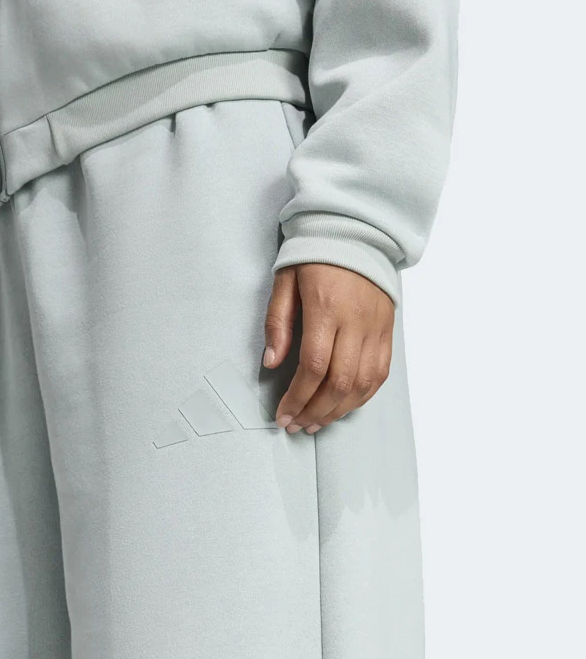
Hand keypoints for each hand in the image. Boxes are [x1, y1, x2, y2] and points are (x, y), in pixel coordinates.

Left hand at [263, 263, 394, 433]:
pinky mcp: (388, 332)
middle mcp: (356, 322)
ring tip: (316, 423)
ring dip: (338, 410)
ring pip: (362, 384)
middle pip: (339, 382)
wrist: (357, 232)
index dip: (297, 398)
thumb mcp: (285, 281)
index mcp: (326, 308)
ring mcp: (376, 328)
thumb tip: (272, 363)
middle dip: (315, 411)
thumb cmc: (315, 256)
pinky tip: (343, 407)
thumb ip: (277, 323)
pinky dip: (361, 397)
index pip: (314, 367)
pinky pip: (380, 374)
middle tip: (297, 425)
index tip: (283, 415)